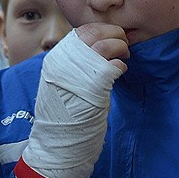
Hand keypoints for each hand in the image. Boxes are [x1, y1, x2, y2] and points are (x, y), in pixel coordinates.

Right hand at [21, 26, 127, 177]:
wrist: (57, 146)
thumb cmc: (63, 120)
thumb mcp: (61, 84)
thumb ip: (74, 65)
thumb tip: (96, 51)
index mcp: (54, 59)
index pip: (80, 32)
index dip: (100, 31)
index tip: (110, 37)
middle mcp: (63, 61)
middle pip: (93, 32)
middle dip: (113, 33)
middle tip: (122, 44)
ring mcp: (77, 72)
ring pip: (105, 44)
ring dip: (120, 47)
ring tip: (124, 56)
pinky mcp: (93, 86)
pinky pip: (114, 65)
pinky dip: (121, 65)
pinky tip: (121, 72)